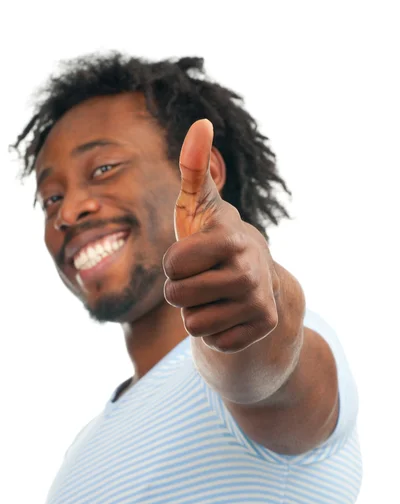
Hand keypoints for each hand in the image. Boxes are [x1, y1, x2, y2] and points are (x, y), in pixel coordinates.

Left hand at [163, 119, 279, 352]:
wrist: (255, 278)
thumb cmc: (214, 239)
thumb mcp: (199, 205)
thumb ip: (193, 168)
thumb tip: (200, 121)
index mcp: (230, 239)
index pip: (171, 264)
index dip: (174, 263)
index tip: (192, 256)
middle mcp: (249, 271)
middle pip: (176, 296)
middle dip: (182, 289)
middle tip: (204, 277)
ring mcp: (258, 302)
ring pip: (192, 323)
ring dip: (197, 311)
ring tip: (215, 295)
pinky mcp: (261, 328)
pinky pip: (212, 342)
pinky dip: (214, 331)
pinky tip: (228, 313)